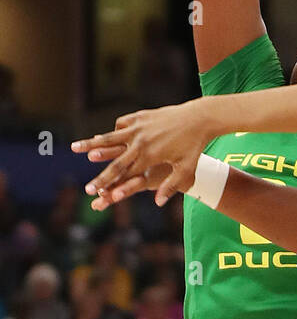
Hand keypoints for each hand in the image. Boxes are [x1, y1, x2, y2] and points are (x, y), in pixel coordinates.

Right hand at [72, 99, 217, 206]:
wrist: (200, 117)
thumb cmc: (195, 146)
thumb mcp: (186, 168)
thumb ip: (171, 186)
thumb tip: (158, 203)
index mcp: (149, 155)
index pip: (124, 174)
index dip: (108, 185)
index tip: (94, 194)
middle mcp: (140, 141)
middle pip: (114, 161)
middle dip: (99, 176)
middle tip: (85, 188)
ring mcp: (139, 126)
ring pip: (110, 137)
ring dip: (92, 144)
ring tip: (74, 147)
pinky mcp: (141, 116)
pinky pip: (122, 123)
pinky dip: (115, 130)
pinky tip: (108, 134)